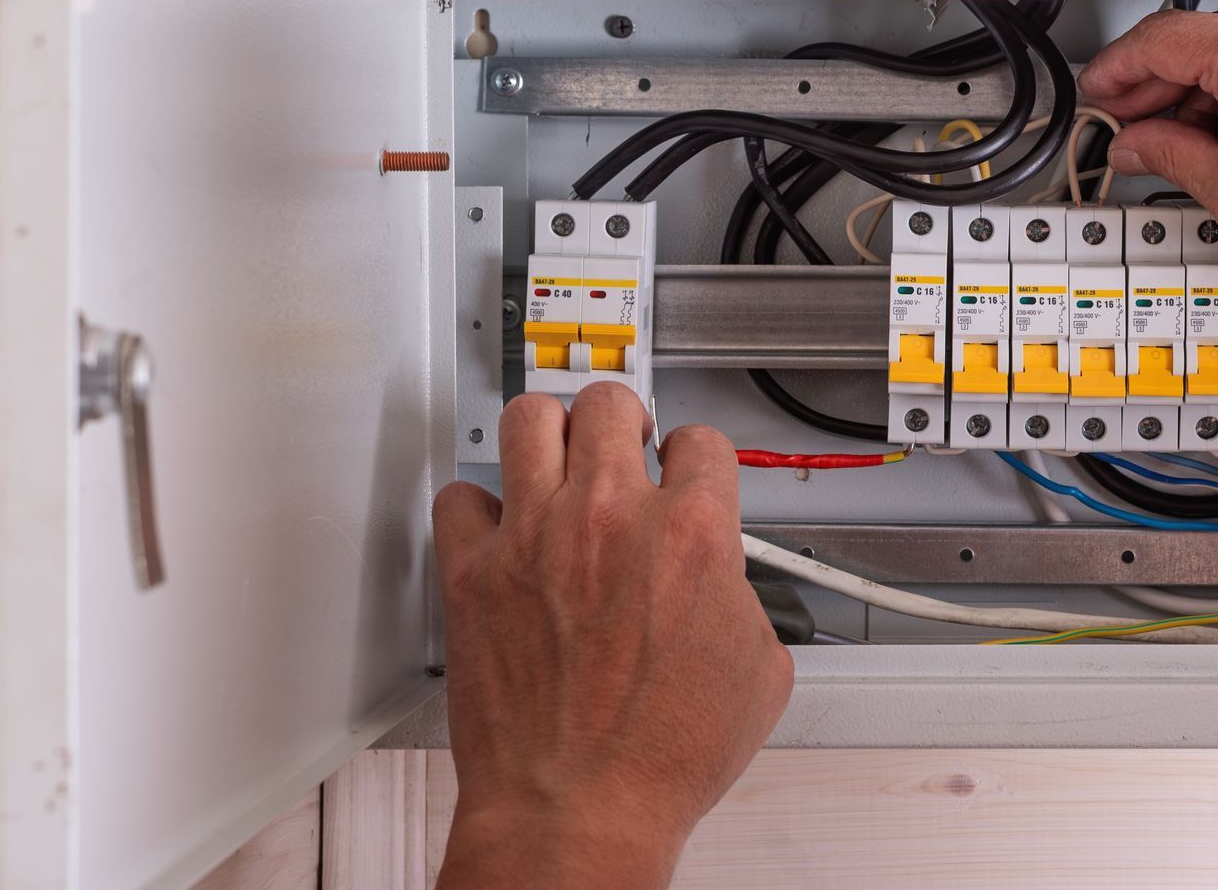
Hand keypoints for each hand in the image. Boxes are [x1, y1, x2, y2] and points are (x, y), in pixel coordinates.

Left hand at [432, 383, 792, 888]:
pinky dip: (478, 507)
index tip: (685, 469)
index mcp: (691, 534)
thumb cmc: (659, 760)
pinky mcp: (473, 572)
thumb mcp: (758, 673)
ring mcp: (534, 538)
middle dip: (624, 420)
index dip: (697, 457)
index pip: (701, 441)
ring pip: (528, 419)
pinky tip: (497, 527)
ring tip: (556, 454)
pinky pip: (458, 497)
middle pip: (611, 405)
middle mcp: (609, 518)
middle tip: (621, 443)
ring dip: (550, 431)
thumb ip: (744, 599)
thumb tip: (725, 583)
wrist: (577, 812)